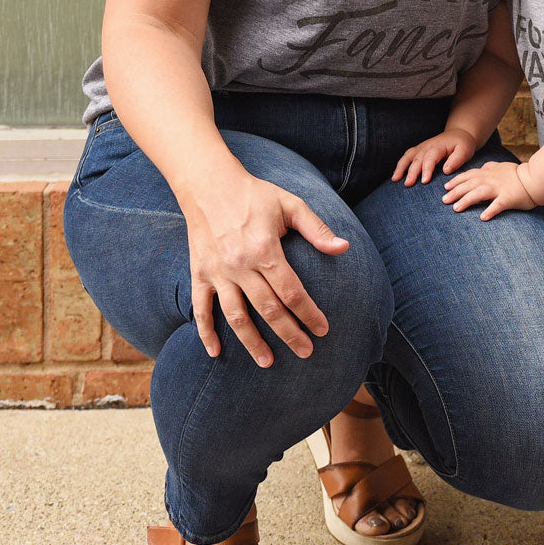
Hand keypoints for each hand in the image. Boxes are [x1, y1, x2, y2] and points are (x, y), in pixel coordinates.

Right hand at [184, 172, 344, 365]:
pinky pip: (201, 308)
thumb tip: (344, 248)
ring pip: (236, 316)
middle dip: (289, 334)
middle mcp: (240, 264)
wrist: (208, 183)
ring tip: (268, 362)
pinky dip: (206, 332)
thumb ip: (317, 229)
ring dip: (251, 342)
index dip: (309, 314)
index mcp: (265, 249)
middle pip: (268, 309)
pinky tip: (216, 353)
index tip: (323, 329)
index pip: (292, 292)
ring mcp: (217, 271)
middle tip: (306, 352)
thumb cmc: (255, 194)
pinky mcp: (199, 273)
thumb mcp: (290, 204)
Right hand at [392, 128, 476, 185]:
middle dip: (411, 172)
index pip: (430, 158)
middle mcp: (426, 146)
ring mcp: (420, 148)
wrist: (458, 134)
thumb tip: (446, 170)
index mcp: (438, 147)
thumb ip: (456, 160)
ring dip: (401, 168)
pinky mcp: (417, 151)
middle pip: (417, 159)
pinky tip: (396, 176)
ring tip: (395, 180)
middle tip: (408, 184)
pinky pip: (406, 157)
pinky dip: (400, 166)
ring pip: (408, 157)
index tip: (425, 181)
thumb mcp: (465, 150)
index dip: (426, 169)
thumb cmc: (462, 144)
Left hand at [442, 160, 536, 220]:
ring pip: (479, 193)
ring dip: (466, 201)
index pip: (468, 176)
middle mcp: (491, 180)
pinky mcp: (509, 198)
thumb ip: (491, 166)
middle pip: (469, 185)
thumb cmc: (519, 174)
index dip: (456, 181)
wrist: (536, 179)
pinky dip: (490, 210)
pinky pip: (498, 205)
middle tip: (444, 200)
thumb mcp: (502, 166)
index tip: (445, 187)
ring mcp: (500, 189)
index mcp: (489, 173)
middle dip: (455, 192)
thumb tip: (483, 167)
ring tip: (456, 209)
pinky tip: (482, 218)